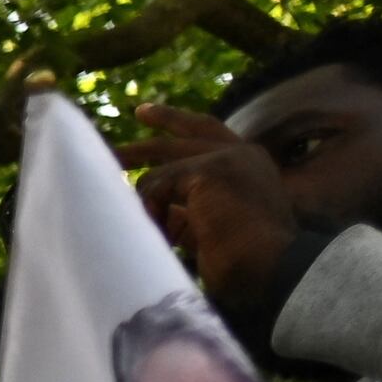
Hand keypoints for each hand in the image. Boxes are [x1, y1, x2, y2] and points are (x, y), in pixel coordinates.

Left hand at [131, 102, 322, 351]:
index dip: (173, 122)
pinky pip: (154, 187)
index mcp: (247, 164)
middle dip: (140, 146)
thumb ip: (183, 207)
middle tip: (109, 153)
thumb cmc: (243, 261)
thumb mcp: (208, 225)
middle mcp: (242, 153)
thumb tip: (147, 198)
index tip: (142, 113)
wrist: (272, 269)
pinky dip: (151, 215)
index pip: (205, 131)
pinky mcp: (209, 170)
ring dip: (149, 211)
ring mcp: (226, 157)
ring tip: (160, 239)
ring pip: (158, 175)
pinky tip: (167, 238)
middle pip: (181, 135)